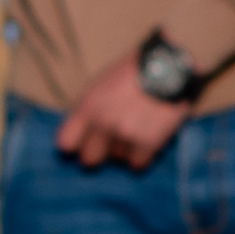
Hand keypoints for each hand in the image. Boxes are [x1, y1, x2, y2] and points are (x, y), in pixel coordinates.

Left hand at [56, 51, 188, 171]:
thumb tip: (80, 137)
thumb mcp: (100, 86)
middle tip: (110, 143)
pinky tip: (146, 139)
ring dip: (124, 150)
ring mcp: (126, 134)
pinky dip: (141, 156)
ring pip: (117, 160)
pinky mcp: (148, 143)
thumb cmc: (132, 74)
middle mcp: (103, 123)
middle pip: (89, 160)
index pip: (66, 143)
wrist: (168, 68)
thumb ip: (87, 112)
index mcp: (88, 106)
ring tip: (136, 129)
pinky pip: (137, 165)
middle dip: (98, 153)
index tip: (83, 143)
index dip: (75, 145)